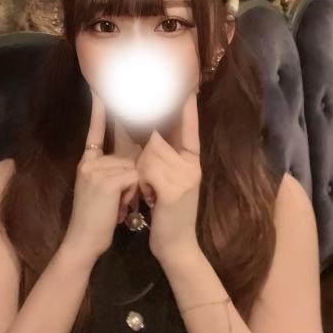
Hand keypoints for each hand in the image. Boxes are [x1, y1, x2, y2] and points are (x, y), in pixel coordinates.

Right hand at [63, 89, 140, 264]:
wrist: (83, 241)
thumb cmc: (97, 219)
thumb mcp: (102, 190)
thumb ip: (112, 171)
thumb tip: (131, 162)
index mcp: (88, 162)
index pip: (95, 131)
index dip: (99, 110)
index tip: (100, 88)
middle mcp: (89, 162)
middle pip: (127, 158)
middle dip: (130, 180)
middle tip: (115, 201)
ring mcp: (96, 170)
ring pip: (133, 168)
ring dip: (132, 189)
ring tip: (116, 206)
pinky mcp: (106, 181)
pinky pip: (134, 177)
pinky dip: (132, 194)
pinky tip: (118, 207)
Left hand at [134, 90, 201, 262]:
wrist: (176, 246)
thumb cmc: (167, 214)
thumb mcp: (169, 182)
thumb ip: (164, 159)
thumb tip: (151, 136)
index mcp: (193, 161)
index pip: (190, 128)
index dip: (186, 107)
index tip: (186, 86)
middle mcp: (193, 166)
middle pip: (157, 140)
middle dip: (144, 155)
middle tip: (147, 179)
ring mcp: (186, 177)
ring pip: (150, 154)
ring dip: (140, 172)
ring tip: (148, 192)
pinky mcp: (175, 189)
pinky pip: (147, 170)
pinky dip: (141, 183)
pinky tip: (148, 198)